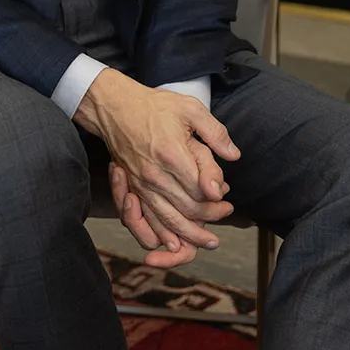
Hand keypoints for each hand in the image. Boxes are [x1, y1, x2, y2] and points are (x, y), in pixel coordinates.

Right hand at [77, 70, 237, 255]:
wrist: (115, 107)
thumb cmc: (154, 106)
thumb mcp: (190, 109)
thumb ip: (215, 133)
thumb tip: (234, 156)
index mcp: (171, 154)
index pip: (200, 190)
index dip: (217, 199)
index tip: (227, 198)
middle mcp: (155, 174)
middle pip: (187, 209)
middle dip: (210, 217)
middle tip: (225, 214)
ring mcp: (141, 184)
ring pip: (168, 220)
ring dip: (190, 234)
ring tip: (208, 241)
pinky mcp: (132, 188)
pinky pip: (147, 219)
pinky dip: (161, 235)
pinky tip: (174, 243)